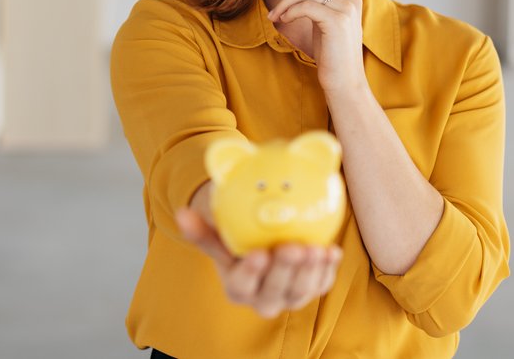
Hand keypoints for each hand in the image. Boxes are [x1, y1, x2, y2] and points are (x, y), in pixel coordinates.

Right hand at [176, 189, 342, 318]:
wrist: (261, 243)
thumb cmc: (236, 238)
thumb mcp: (217, 233)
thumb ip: (202, 229)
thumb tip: (182, 215)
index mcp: (237, 288)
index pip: (241, 284)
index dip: (251, 272)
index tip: (258, 253)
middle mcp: (263, 299)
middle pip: (275, 291)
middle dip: (285, 270)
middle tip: (292, 247)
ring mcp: (290, 296)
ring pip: (301, 291)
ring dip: (310, 271)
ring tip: (315, 248)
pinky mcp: (312, 288)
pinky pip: (322, 283)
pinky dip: (327, 269)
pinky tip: (331, 251)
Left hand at [264, 0, 383, 94]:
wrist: (343, 81)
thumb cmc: (332, 54)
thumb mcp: (327, 22)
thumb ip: (320, 2)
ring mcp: (346, 7)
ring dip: (283, 0)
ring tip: (274, 14)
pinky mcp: (336, 19)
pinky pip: (305, 4)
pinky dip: (288, 10)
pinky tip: (281, 20)